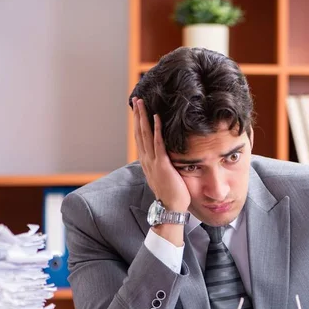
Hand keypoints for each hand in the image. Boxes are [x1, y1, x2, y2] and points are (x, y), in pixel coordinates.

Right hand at [132, 97, 189, 211]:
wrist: (171, 208)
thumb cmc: (171, 193)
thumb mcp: (164, 176)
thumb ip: (163, 164)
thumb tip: (166, 157)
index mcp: (147, 162)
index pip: (140, 138)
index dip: (138, 124)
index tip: (137, 111)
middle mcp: (146, 160)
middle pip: (139, 133)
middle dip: (138, 116)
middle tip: (136, 100)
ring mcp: (153, 161)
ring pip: (145, 135)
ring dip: (143, 117)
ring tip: (142, 103)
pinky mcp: (162, 164)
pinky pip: (158, 143)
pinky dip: (157, 129)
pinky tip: (156, 117)